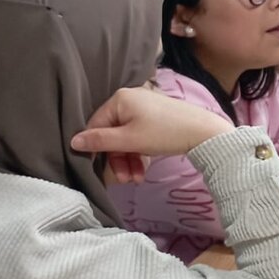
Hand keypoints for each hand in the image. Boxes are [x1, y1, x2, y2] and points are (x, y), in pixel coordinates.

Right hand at [71, 87, 231, 182]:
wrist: (204, 132)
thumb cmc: (164, 133)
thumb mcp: (128, 140)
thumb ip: (99, 141)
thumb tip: (73, 141)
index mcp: (120, 99)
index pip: (95, 125)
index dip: (94, 148)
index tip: (96, 169)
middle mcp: (130, 99)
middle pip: (112, 133)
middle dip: (116, 159)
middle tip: (123, 179)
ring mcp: (144, 109)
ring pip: (126, 138)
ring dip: (128, 160)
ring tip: (134, 179)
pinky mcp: (156, 119)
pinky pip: (139, 136)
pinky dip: (139, 153)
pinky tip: (142, 171)